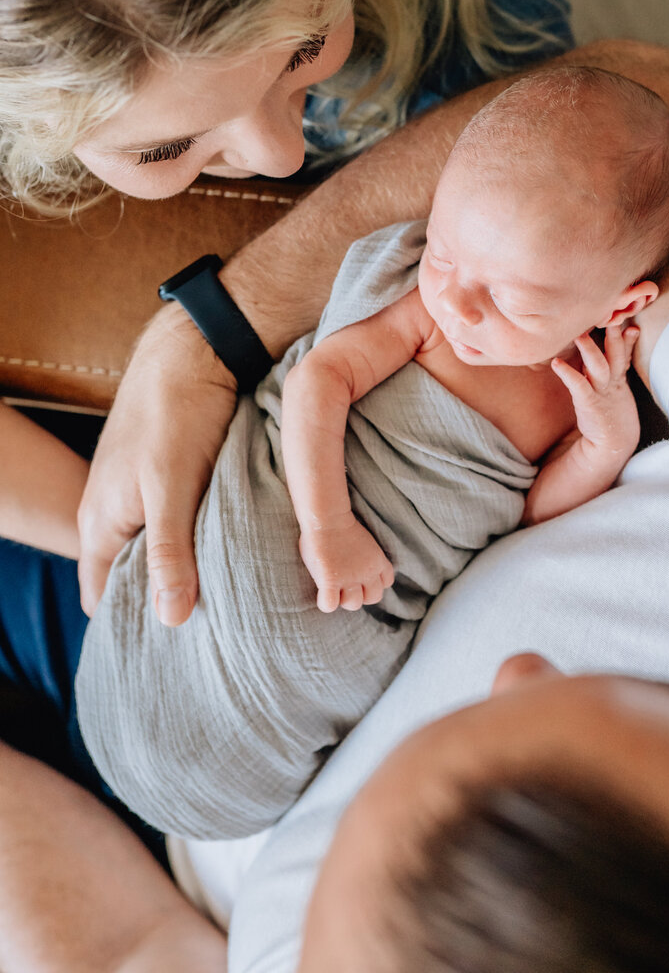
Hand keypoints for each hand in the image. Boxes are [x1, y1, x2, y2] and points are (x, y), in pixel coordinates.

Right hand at [77, 305, 236, 625]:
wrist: (198, 347)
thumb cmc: (176, 412)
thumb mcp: (170, 488)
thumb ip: (168, 553)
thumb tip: (169, 619)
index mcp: (101, 522)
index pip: (102, 597)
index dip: (130, 626)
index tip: (173, 654)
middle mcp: (115, 512)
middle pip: (132, 577)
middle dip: (164, 604)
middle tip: (214, 636)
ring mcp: (143, 492)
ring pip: (161, 550)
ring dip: (188, 571)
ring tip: (233, 603)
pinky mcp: (173, 475)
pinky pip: (181, 522)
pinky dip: (201, 540)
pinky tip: (235, 553)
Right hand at [299, 514, 393, 612]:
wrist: (328, 517)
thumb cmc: (341, 525)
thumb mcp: (367, 543)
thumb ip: (366, 559)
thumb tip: (356, 569)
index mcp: (378, 561)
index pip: (386, 583)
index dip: (373, 583)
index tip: (360, 578)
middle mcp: (367, 572)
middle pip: (373, 598)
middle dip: (361, 595)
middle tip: (346, 585)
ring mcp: (349, 578)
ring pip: (353, 604)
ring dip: (342, 599)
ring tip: (332, 587)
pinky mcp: (330, 581)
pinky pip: (330, 605)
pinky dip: (326, 603)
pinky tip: (322, 592)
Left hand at [551, 325, 640, 468]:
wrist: (612, 443)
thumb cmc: (609, 411)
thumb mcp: (615, 386)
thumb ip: (611, 364)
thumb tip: (605, 346)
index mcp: (618, 376)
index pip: (624, 352)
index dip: (626, 338)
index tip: (628, 321)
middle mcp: (612, 382)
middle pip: (615, 355)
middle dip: (613, 337)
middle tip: (607, 316)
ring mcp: (602, 393)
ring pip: (599, 367)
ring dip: (591, 350)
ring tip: (580, 335)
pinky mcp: (589, 405)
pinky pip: (579, 386)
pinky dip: (568, 374)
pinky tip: (556, 363)